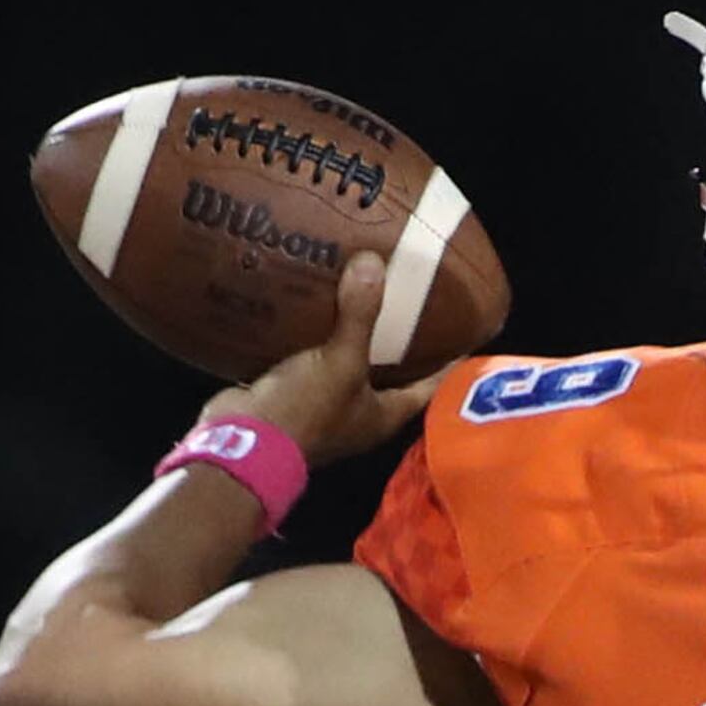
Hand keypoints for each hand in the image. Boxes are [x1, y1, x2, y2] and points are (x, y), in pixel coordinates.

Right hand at [215, 249, 445, 467]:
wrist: (241, 442)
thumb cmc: (305, 411)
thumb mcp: (340, 361)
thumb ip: (360, 315)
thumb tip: (375, 262)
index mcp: (383, 415)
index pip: (429, 388)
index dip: (447, 364)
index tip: (464, 334)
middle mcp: (358, 415)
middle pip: (389, 374)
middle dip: (399, 342)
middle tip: (411, 301)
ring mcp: (322, 407)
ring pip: (346, 364)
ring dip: (352, 335)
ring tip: (363, 294)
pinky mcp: (290, 394)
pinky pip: (308, 358)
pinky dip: (312, 335)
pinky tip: (313, 305)